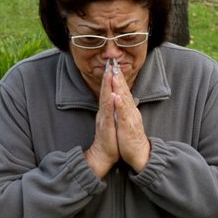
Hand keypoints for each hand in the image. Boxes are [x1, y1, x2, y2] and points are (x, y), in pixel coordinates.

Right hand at [83, 63, 119, 177]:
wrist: (102, 154)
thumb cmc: (108, 138)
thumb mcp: (111, 121)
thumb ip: (112, 110)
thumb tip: (115, 100)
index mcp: (106, 110)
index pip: (108, 91)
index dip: (110, 79)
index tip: (112, 66)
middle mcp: (103, 112)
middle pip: (105, 91)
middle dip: (107, 77)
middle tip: (109, 63)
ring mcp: (104, 118)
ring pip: (105, 99)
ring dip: (107, 86)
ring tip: (109, 74)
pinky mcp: (106, 126)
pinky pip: (108, 113)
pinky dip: (110, 104)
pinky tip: (112, 96)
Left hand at [110, 67, 149, 172]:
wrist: (138, 154)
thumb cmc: (130, 138)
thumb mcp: (126, 121)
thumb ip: (125, 110)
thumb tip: (122, 100)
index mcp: (129, 109)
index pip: (123, 91)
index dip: (118, 79)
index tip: (113, 66)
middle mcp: (130, 111)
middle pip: (124, 91)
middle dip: (118, 77)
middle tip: (114, 63)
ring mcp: (129, 118)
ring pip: (124, 100)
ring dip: (119, 87)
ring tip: (114, 75)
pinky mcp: (127, 127)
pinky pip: (123, 115)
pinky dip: (120, 105)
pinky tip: (116, 97)